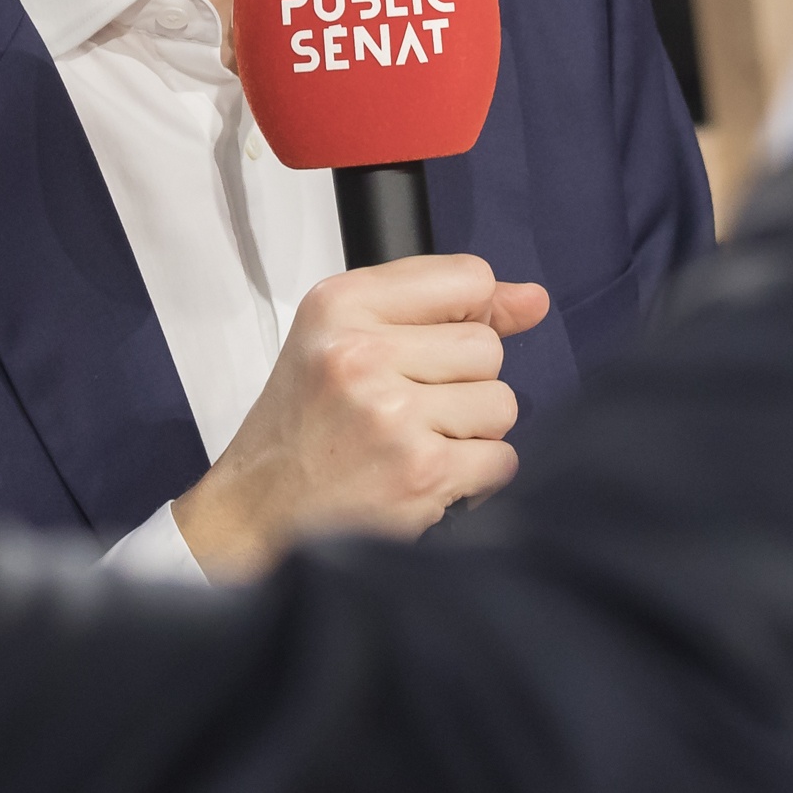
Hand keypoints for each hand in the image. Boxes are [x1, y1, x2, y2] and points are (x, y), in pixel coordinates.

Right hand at [171, 257, 550, 581]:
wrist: (259, 514)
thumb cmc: (302, 428)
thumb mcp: (343, 340)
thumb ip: (439, 307)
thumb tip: (533, 300)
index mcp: (340, 305)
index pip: (466, 278)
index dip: (470, 314)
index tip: (440, 347)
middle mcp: (363, 353)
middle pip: (486, 347)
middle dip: (463, 384)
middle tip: (407, 409)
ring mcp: (393, 415)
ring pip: (501, 403)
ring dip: (472, 432)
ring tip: (416, 443)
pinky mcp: (420, 472)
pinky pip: (502, 458)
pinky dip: (475, 476)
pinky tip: (427, 478)